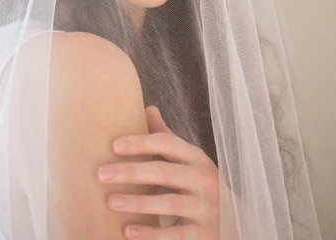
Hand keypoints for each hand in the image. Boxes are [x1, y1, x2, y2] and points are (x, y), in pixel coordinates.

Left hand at [98, 105, 219, 238]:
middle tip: (102, 173)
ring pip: (169, 203)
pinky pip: (175, 234)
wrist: (233, 221)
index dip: (141, 142)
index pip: (168, 143)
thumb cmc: (199, 185)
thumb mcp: (188, 160)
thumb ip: (167, 137)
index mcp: (196, 158)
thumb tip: (148, 108)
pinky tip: (127, 231)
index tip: (114, 145)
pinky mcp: (204, 234)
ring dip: (137, 202)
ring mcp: (206, 208)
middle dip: (131, 171)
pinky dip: (150, 234)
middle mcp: (204, 180)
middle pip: (164, 172)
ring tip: (110, 202)